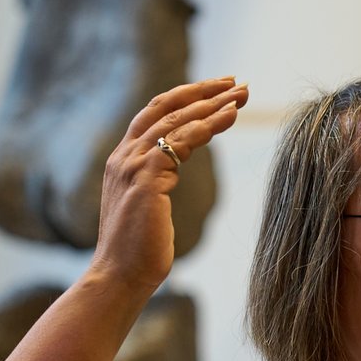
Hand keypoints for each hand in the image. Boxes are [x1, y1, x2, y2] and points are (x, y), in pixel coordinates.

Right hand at [87, 76, 248, 295]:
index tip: (216, 92)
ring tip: (242, 93)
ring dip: (213, 102)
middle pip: (164, 107)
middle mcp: (124, 156)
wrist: (119, 277)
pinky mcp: (146, 176)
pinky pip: (184, 139)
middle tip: (235, 82)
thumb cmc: (136, 254)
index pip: (153, 115)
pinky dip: (210, 123)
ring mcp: (133, 164)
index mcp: (122, 162)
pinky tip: (231, 116)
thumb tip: (169, 175)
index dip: (184, 99)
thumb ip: (153, 184)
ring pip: (177, 118)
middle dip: (202, 91)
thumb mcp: (145, 208)